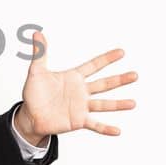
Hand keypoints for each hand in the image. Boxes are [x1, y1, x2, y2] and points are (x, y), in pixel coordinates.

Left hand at [16, 31, 138, 142]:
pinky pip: (94, 125)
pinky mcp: (78, 121)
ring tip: (132, 103)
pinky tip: (117, 131)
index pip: (94, 65)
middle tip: (135, 75)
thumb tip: (37, 33)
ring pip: (104, 104)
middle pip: (104, 84)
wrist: (30, 116)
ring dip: (118, 104)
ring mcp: (81, 107)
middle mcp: (81, 91)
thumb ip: (39, 53)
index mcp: (74, 78)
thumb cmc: (34, 94)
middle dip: (119, 80)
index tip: (121, 52)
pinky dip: (105, 128)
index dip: (107, 59)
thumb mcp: (36, 72)